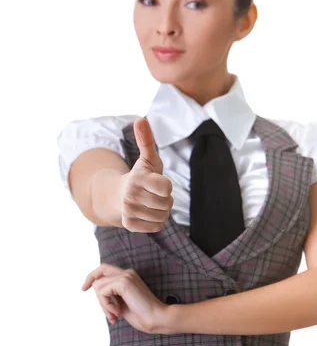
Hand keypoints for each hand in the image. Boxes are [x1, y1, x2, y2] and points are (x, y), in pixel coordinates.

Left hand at [81, 262, 167, 332]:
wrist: (156, 318)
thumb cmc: (141, 314)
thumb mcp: (121, 303)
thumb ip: (111, 294)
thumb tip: (96, 289)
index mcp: (128, 276)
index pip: (103, 269)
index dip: (92, 276)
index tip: (84, 288)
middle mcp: (126, 272)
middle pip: (99, 278)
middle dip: (100, 299)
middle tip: (111, 314)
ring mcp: (125, 276)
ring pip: (99, 286)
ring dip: (103, 305)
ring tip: (115, 315)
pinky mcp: (124, 282)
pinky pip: (103, 292)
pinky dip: (106, 305)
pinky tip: (117, 312)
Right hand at [120, 117, 173, 232]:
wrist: (119, 196)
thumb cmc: (142, 175)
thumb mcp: (148, 158)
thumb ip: (147, 140)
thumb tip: (140, 119)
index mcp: (139, 177)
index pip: (167, 187)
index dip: (167, 186)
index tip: (159, 182)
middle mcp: (131, 194)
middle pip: (166, 204)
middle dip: (165, 200)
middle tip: (154, 194)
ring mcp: (129, 210)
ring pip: (162, 217)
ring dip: (161, 212)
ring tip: (150, 204)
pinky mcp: (129, 224)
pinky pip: (155, 227)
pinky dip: (154, 223)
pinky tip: (146, 214)